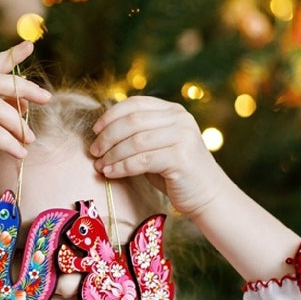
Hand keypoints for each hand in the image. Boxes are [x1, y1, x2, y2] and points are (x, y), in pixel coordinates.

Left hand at [89, 96, 228, 217]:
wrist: (206, 195)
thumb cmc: (174, 172)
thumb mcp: (155, 146)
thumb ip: (136, 134)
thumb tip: (100, 132)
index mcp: (172, 111)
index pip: (134, 104)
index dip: (110, 115)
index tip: (94, 130)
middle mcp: (180, 119)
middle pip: (132, 121)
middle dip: (107, 137)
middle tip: (93, 152)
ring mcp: (182, 136)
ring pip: (135, 141)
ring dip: (112, 154)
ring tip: (99, 165)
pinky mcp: (181, 157)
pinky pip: (142, 160)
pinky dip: (122, 167)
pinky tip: (110, 173)